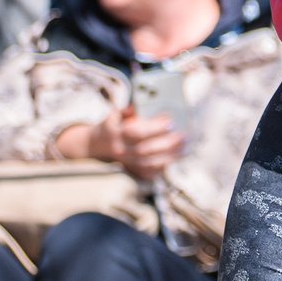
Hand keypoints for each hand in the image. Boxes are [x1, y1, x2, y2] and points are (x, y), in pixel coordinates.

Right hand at [57, 109, 185, 183]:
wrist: (96, 145)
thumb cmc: (112, 126)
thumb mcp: (115, 114)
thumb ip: (126, 110)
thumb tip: (135, 107)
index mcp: (116, 133)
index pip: (136, 132)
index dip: (154, 128)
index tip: (170, 122)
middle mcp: (120, 149)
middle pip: (146, 150)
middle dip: (167, 143)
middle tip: (184, 136)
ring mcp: (126, 162)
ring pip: (149, 163)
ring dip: (169, 157)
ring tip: (185, 148)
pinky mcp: (131, 171)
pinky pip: (148, 173)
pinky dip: (162, 168)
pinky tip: (174, 159)